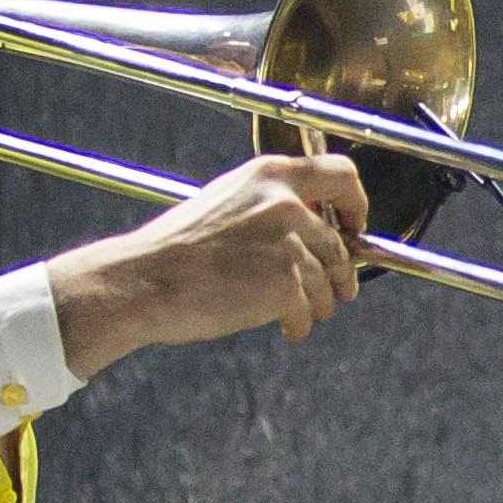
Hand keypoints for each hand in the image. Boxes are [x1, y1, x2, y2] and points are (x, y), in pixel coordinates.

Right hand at [43, 152, 372, 377]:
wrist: (144, 280)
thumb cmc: (178, 249)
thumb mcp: (227, 203)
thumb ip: (272, 206)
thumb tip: (317, 228)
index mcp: (269, 175)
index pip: (342, 175)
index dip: (357, 204)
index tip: (355, 227)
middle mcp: (285, 203)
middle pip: (340, 245)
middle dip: (340, 275)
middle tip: (335, 292)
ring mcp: (288, 244)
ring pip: (328, 284)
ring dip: (317, 305)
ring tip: (294, 314)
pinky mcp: (284, 284)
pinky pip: (308, 312)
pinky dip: (298, 324)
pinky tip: (282, 327)